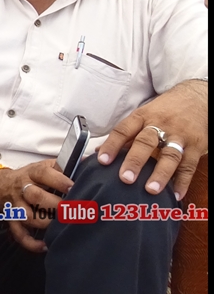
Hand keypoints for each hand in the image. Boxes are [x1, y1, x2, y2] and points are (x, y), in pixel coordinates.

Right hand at [0, 160, 73, 252]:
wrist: (1, 184)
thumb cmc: (29, 177)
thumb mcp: (44, 166)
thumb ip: (64, 166)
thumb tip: (89, 162)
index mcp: (32, 173)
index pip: (44, 174)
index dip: (59, 181)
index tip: (73, 188)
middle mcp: (23, 188)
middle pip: (35, 196)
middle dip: (54, 204)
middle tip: (71, 211)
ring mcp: (16, 205)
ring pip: (27, 216)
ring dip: (44, 223)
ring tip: (60, 227)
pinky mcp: (12, 220)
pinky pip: (19, 233)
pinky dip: (31, 242)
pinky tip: (44, 245)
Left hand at [96, 79, 207, 200]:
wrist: (196, 99)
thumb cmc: (163, 112)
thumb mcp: (142, 116)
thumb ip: (124, 136)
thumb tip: (96, 154)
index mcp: (142, 117)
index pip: (123, 130)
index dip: (111, 145)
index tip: (101, 160)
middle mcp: (160, 126)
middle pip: (145, 143)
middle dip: (135, 161)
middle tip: (125, 178)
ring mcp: (179, 136)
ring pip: (170, 155)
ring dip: (160, 174)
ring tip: (151, 189)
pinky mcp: (196, 146)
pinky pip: (189, 165)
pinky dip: (183, 181)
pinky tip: (176, 194)